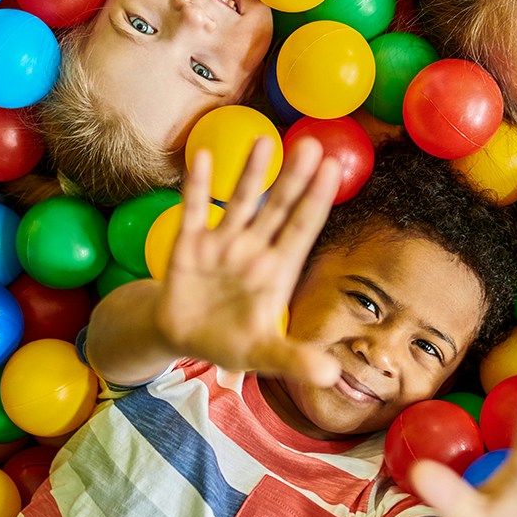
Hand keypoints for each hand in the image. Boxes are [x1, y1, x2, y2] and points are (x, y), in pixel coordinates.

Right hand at [155, 137, 341, 387]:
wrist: (182, 337)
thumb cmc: (232, 341)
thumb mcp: (264, 354)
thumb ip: (294, 360)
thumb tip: (330, 375)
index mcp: (277, 271)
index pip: (302, 229)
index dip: (316, 200)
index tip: (334, 169)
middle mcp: (253, 249)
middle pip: (277, 207)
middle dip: (294, 178)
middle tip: (313, 144)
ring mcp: (222, 244)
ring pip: (240, 202)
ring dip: (252, 173)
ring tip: (265, 141)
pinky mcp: (188, 245)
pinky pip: (193, 211)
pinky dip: (198, 187)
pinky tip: (202, 157)